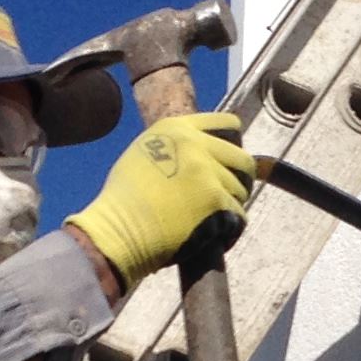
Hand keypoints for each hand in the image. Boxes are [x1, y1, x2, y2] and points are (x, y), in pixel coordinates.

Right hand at [66, 113, 254, 288]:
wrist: (118, 229)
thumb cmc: (124, 201)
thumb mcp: (144, 153)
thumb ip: (175, 147)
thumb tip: (202, 154)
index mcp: (177, 128)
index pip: (228, 124)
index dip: (234, 146)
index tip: (228, 163)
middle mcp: (195, 144)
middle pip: (243, 159)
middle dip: (239, 179)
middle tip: (227, 197)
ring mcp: (207, 172)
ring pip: (241, 190)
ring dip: (230, 207)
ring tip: (211, 220)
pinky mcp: (216, 200)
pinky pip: (238, 216)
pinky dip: (229, 230)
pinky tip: (214, 236)